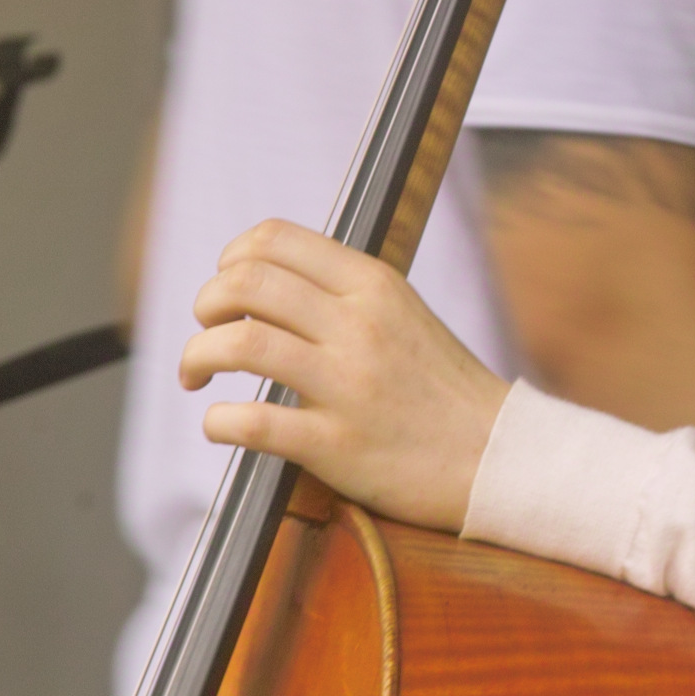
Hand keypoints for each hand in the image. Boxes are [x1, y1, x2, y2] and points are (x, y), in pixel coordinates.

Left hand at [180, 219, 505, 531]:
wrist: (498, 456)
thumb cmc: (443, 390)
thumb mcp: (404, 314)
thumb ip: (344, 293)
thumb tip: (269, 282)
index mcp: (374, 286)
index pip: (276, 239)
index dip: (231, 258)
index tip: (227, 285)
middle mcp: (360, 326)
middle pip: (246, 283)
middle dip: (206, 304)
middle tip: (208, 329)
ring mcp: (347, 385)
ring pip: (239, 344)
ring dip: (197, 356)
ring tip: (197, 375)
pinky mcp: (336, 444)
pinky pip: (250, 422)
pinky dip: (217, 421)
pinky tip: (222, 424)